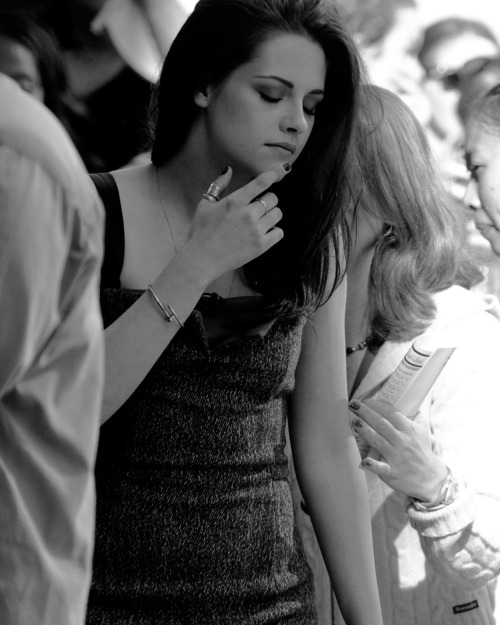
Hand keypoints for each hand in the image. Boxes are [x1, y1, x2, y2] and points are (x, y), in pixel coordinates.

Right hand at [180, 164, 287, 281]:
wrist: (202, 259)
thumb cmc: (201, 231)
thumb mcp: (205, 205)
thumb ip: (219, 186)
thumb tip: (229, 169)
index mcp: (235, 201)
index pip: (261, 183)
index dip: (274, 174)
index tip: (282, 170)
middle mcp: (248, 214)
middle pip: (273, 199)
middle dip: (267, 200)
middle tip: (258, 207)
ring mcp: (256, 230)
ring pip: (277, 214)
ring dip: (271, 214)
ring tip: (261, 220)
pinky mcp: (261, 246)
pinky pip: (279, 232)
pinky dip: (274, 231)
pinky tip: (264, 232)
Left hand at [350, 399, 447, 501]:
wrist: (431, 479)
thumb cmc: (422, 451)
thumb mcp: (423, 430)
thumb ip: (416, 415)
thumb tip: (409, 401)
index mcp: (408, 429)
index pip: (391, 413)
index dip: (377, 405)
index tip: (365, 400)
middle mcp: (402, 441)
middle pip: (382, 424)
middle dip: (366, 412)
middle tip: (353, 404)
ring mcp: (396, 457)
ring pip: (378, 441)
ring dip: (365, 431)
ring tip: (355, 422)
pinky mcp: (392, 472)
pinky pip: (381, 468)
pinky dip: (373, 464)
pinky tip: (364, 460)